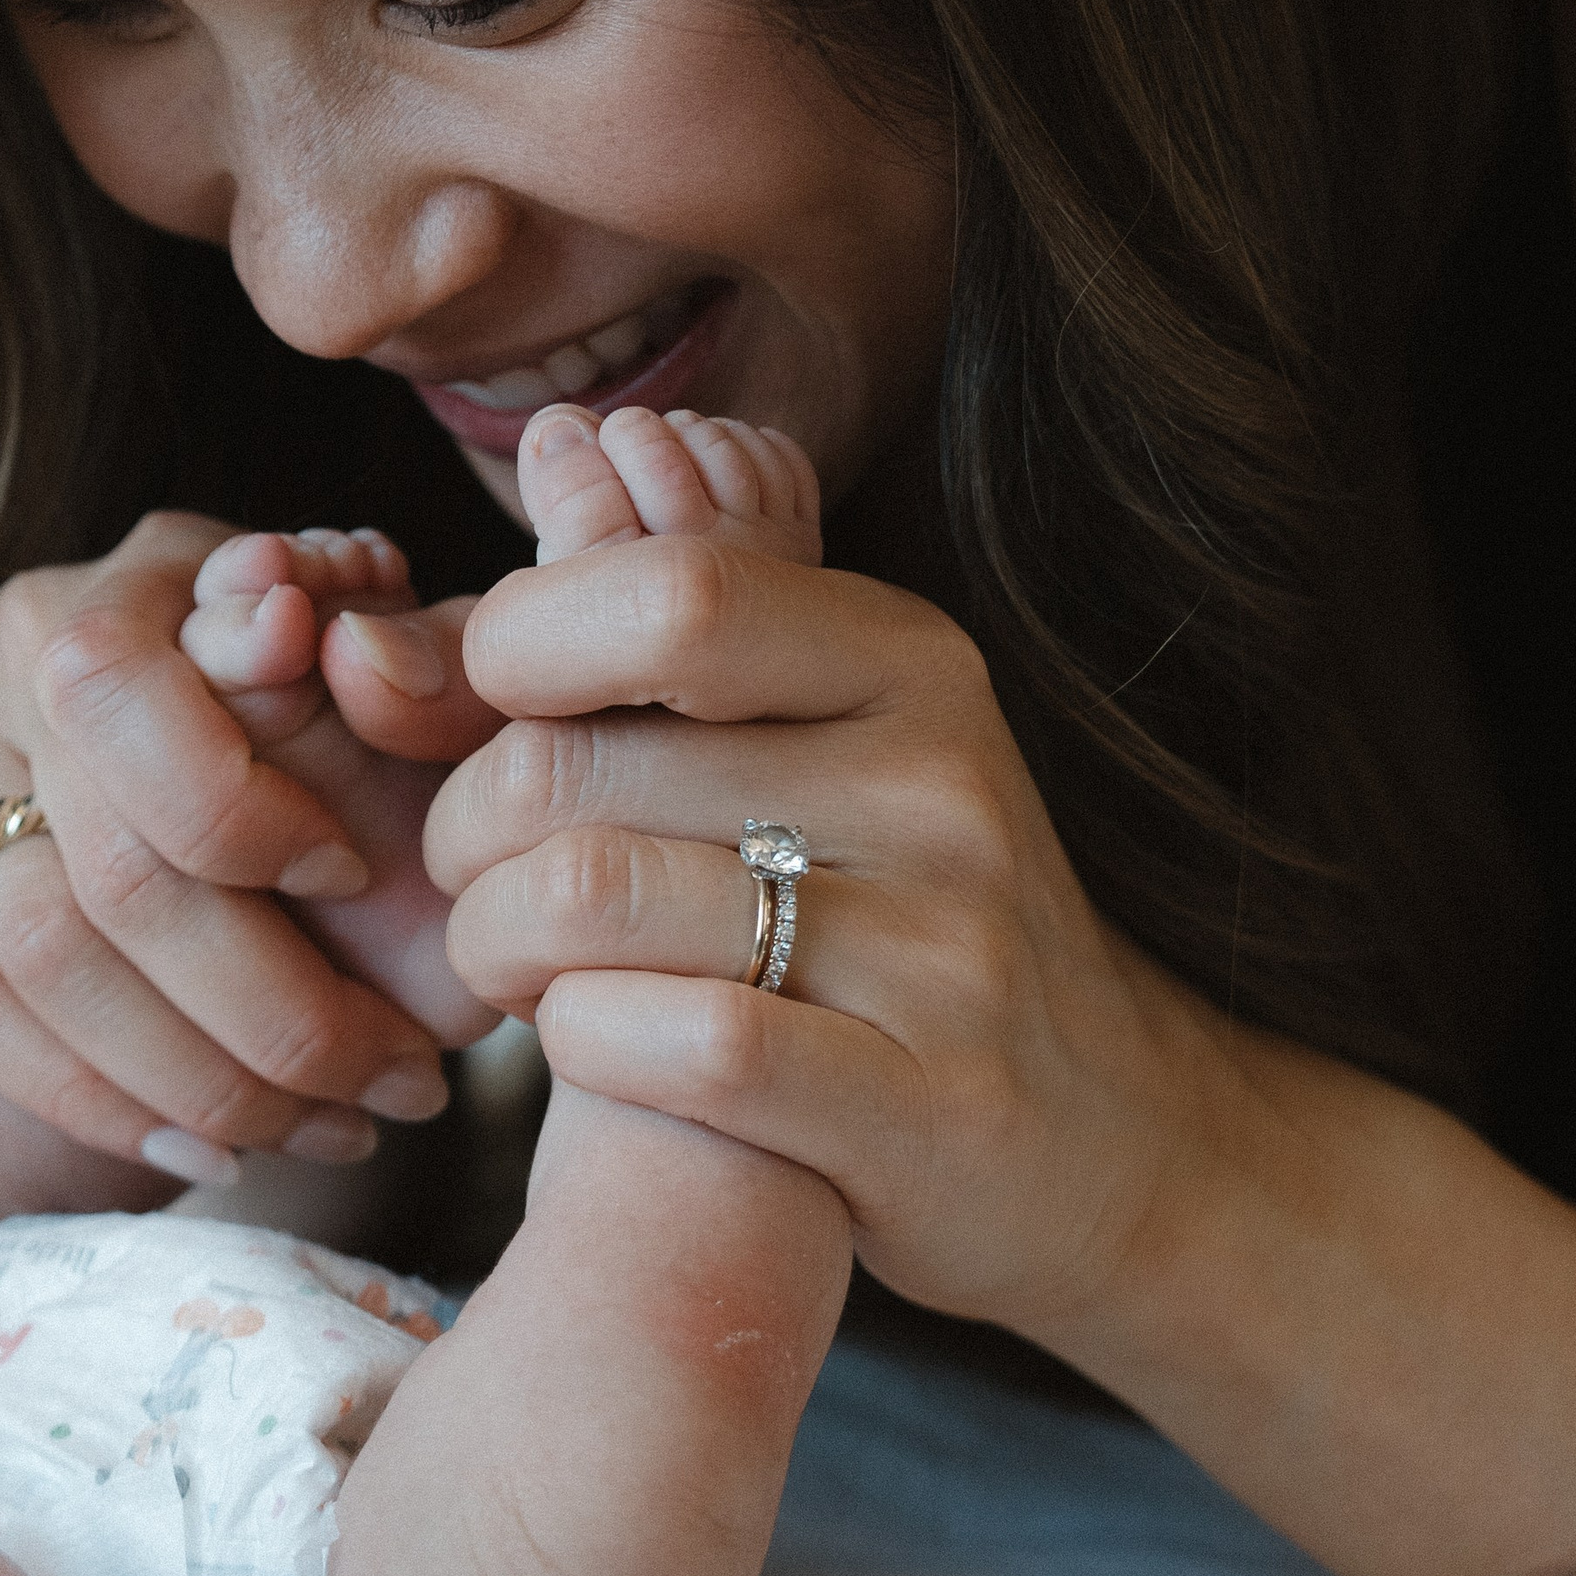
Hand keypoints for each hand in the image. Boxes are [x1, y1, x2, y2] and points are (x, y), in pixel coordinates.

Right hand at [0, 511, 502, 1181]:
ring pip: (42, 956)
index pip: (129, 694)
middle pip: (108, 863)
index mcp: (151, 575)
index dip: (245, 808)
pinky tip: (212, 1146)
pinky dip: (101, 1101)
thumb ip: (404, 655)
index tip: (357, 878)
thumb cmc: (368, 742)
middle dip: (278, 1004)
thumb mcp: (416, 699)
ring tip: (337, 1124)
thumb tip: (302, 627)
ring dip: (207, 1077)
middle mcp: (15, 647)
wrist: (232, 802)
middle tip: (405, 1078)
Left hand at [426, 536, 1222, 1342]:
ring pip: (593, 898)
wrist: (1109, 1135)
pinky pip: (677, 1046)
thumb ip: (671, 612)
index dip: (519, 644)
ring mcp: (942, 950)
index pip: (667, 590)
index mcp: (906, 659)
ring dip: (495, 943)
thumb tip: (549, 440)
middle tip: (473, 873)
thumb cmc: (896, 909)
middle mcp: (937, 783)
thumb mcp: (822, 731)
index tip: (494, 708)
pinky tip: (590, 1039)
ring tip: (510, 962)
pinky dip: (579, 1044)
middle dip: (466, 825)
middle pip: (579, 759)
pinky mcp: (925, 1108)